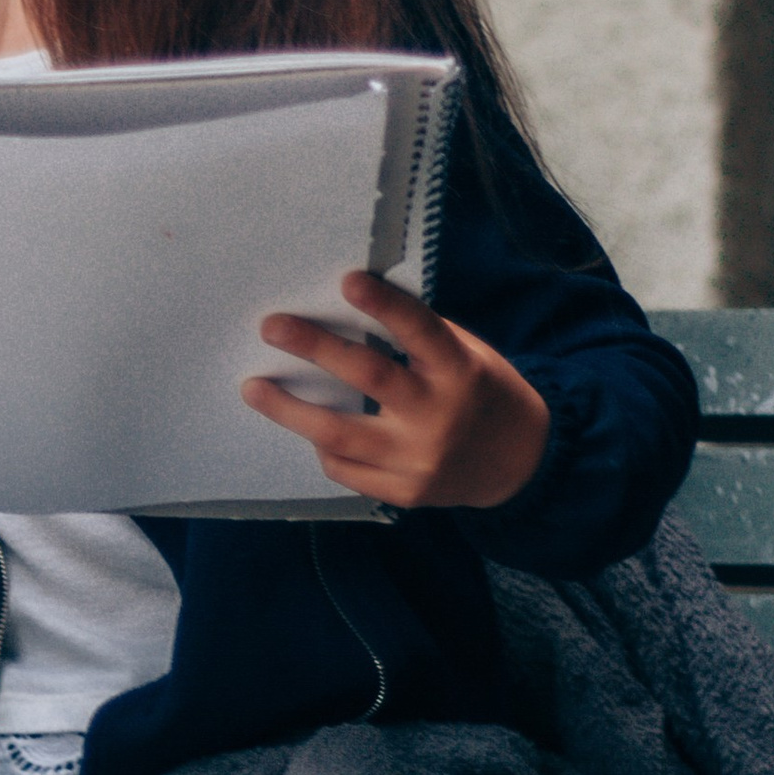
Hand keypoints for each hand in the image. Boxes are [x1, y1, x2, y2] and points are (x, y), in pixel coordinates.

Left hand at [244, 272, 551, 510]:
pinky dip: (323, 447)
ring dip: (289, 410)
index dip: (385, 306)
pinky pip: (347, 469)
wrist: (520, 463)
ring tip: (253, 388)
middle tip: (271, 327)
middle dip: (316, 348)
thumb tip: (350, 313)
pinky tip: (307, 429)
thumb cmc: (482, 393)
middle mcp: (439, 415)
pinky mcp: (405, 493)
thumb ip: (420, 341)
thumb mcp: (468, 356)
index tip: (348, 281)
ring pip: (339, 434)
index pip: (420, 331)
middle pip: (369, 377)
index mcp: (460, 370)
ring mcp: (419, 460)